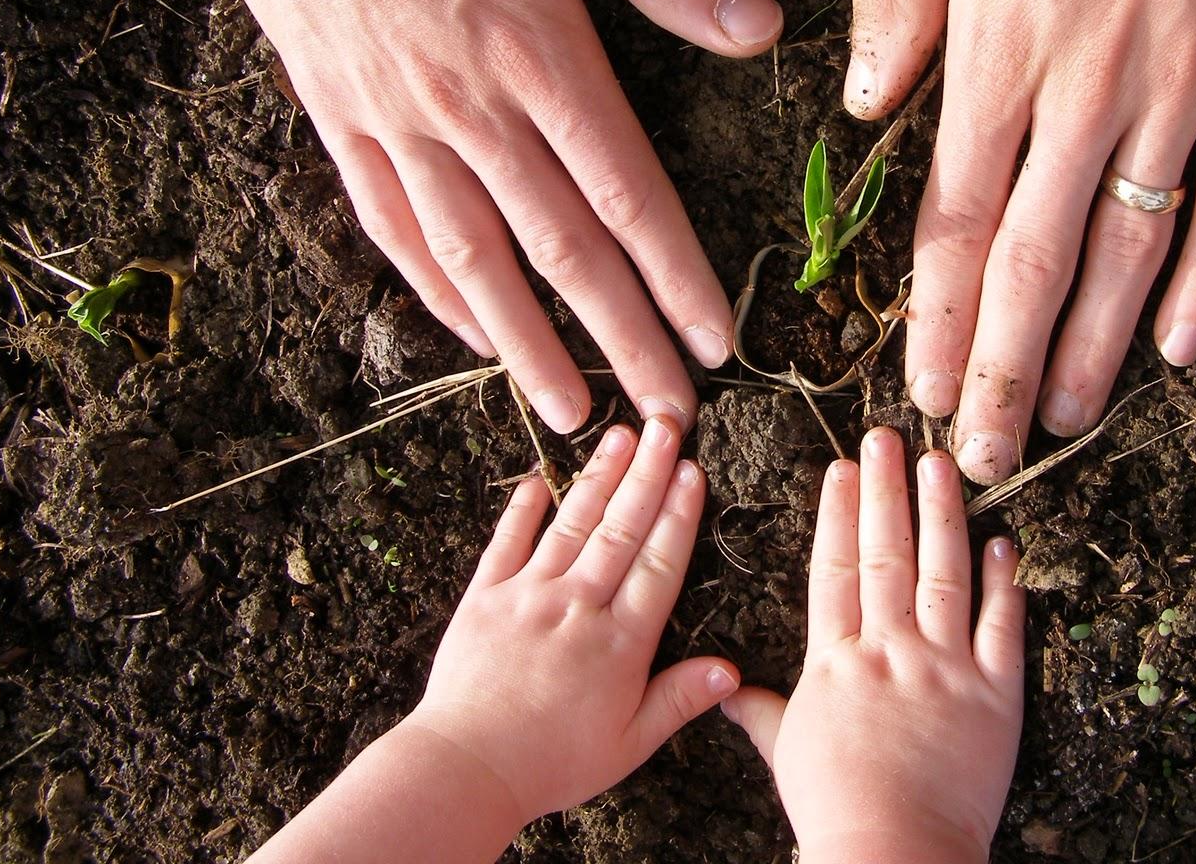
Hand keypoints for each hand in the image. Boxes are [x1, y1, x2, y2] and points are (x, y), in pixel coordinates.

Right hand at [203, 0, 784, 430]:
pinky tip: (464, 329)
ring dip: (526, 343)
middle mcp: (469, 107)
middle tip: (667, 415)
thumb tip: (757, 25)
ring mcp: (396, 120)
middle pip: (563, 250)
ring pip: (473, 259)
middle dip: (623, 339)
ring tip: (568, 411)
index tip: (716, 343)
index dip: (677, 277)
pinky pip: (389, 224)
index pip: (628, 194)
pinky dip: (432, 288)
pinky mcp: (338, 115)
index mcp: (538, 49)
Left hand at [406, 416, 738, 822]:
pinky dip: (522, 510)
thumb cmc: (551, 763)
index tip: (693, 471)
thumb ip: (678, 700)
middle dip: (647, 474)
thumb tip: (730, 671)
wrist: (465, 769)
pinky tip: (537, 479)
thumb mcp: (628, 744)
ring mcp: (528, 596)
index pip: (657, 565)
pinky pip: (506, 544)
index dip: (678, 515)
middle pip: (621, 529)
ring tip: (620, 435)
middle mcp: (578, 607)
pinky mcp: (484, 598)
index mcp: (619, 643)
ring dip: (599, 478)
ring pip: (572, 525)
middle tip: (666, 426)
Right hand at [721, 428, 1024, 862]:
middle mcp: (890, 650)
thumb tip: (724, 687)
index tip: (841, 469)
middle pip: (887, 555)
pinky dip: (1006, 582)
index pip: (836, 570)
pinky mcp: (995, 695)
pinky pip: (1003, 627)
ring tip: (940, 464)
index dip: (839, 515)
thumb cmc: (836, 813)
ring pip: (944, 573)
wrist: (895, 857)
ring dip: (942, 514)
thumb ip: (762, 711)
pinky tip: (1004, 541)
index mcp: (837, 662)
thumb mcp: (787, 754)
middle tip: (885, 438)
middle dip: (885, 490)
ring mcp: (946, 668)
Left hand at [848, 0, 1195, 479]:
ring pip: (1130, 245)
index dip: (936, 317)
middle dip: (1002, 368)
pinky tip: (1179, 345)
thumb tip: (865, 100)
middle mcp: (1088, 78)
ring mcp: (1185, 75)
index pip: (955, 215)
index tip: (922, 388)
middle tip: (984, 453)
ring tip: (1064, 421)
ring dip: (1092, 347)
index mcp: (999, 37)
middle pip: (1034, 259)